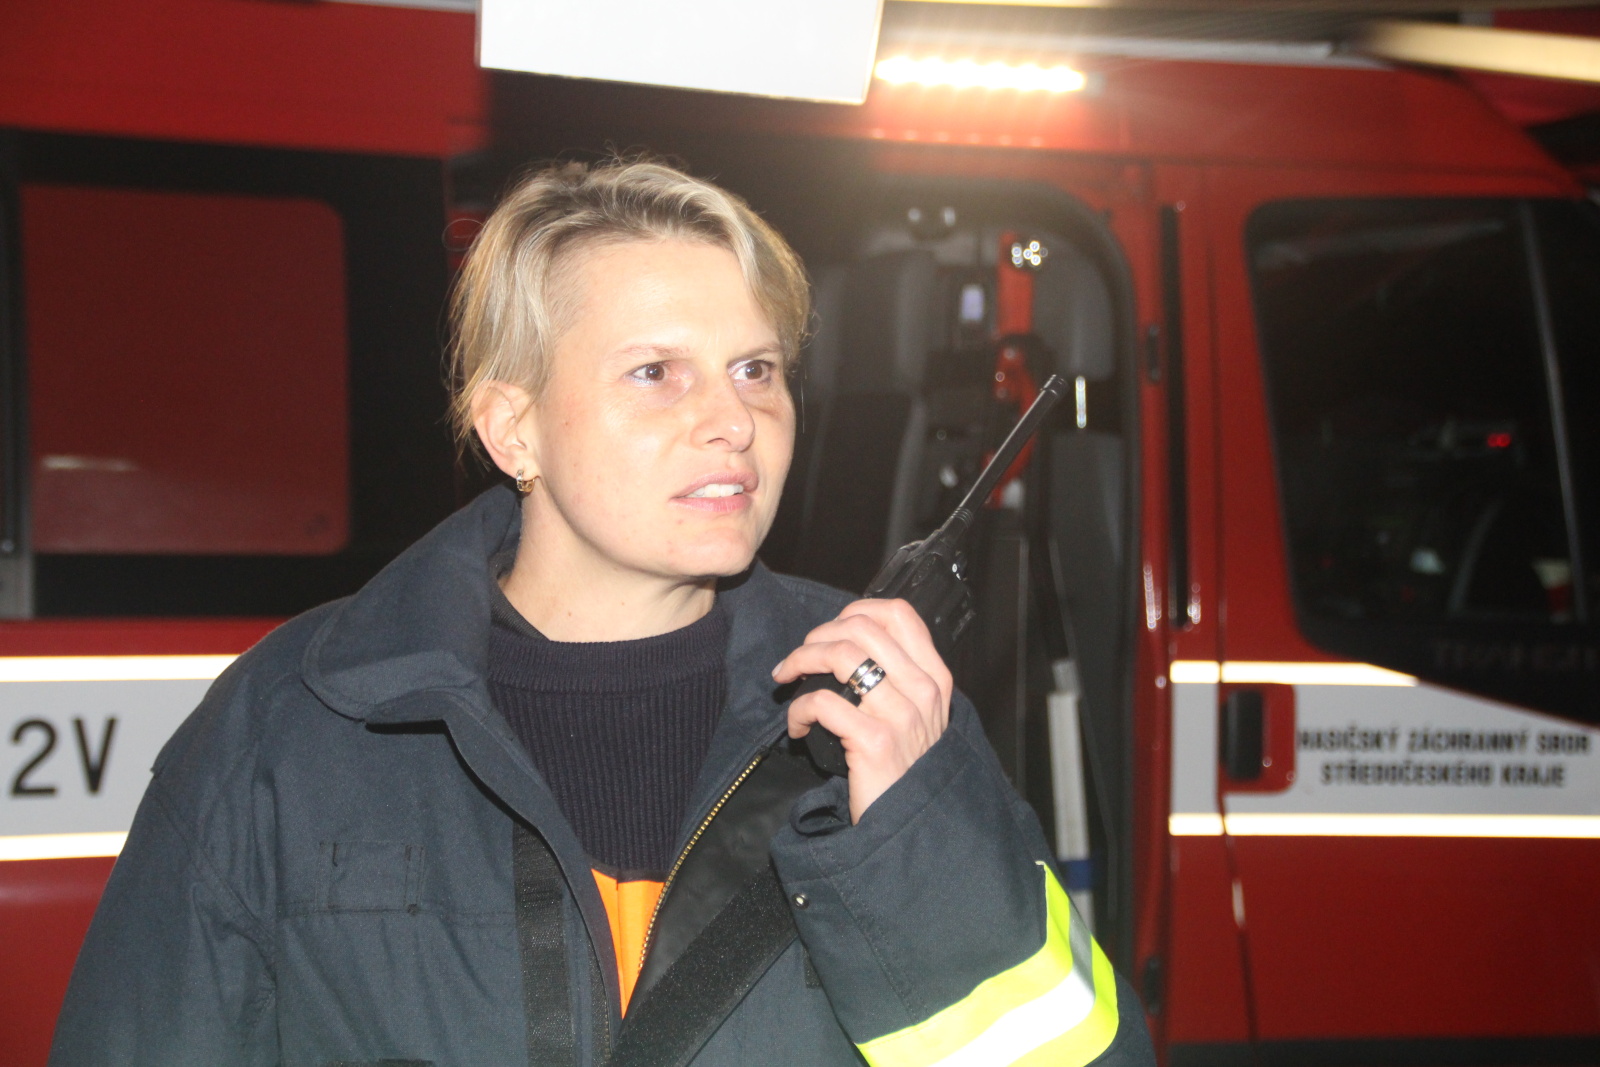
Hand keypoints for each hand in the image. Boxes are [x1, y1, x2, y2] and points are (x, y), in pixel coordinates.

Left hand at [772, 598, 953, 823]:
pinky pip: (822, 703)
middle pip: (861, 627)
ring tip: (787, 681)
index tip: (830, 631)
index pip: (899, 614)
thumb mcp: (916, 718)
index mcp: (934, 677)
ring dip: (800, 661)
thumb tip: (849, 648)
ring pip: (839, 655)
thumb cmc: (905, 772)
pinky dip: (797, 710)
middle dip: (817, 636)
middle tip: (799, 660)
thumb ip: (898, 682)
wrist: (912, 829)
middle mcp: (923, 690)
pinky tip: (796, 728)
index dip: (856, 610)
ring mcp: (901, 715)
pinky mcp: (875, 742)